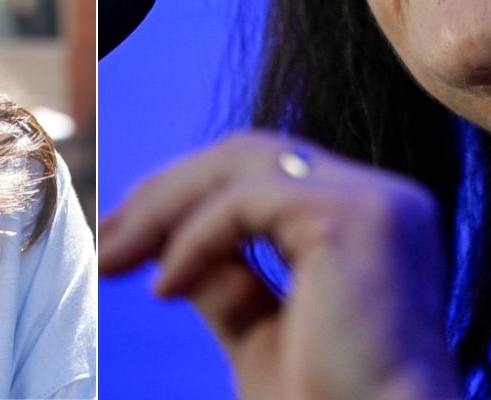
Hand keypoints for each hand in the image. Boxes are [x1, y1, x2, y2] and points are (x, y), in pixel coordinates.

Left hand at [99, 132, 460, 399]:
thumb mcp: (260, 336)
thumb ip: (226, 283)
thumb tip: (167, 250)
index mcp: (373, 223)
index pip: (268, 172)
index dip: (189, 194)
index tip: (124, 239)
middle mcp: (386, 200)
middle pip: (252, 155)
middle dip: (167, 191)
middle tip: (104, 240)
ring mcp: (377, 203)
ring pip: (244, 163)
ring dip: (165, 207)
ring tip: (114, 256)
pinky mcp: (353, 219)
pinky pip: (246, 201)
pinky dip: (193, 238)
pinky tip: (164, 288)